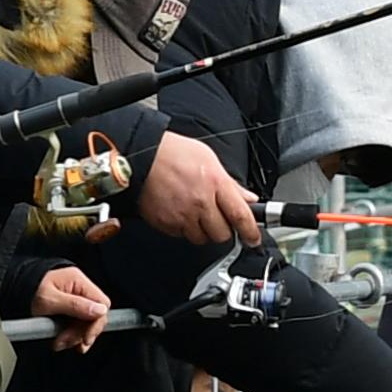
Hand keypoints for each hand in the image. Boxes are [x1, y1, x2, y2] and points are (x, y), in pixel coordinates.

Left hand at [30, 265, 110, 352]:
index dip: (96, 323)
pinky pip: (76, 323)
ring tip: (59, 343)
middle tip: (67, 342)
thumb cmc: (26, 289)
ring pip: (85, 322)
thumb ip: (75, 305)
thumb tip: (100, 311)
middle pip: (94, 316)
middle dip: (81, 332)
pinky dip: (70, 333)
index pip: (102, 304)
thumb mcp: (49, 299)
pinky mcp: (66, 307)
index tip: (85, 338)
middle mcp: (79, 289)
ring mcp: (74, 298)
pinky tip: (62, 340)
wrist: (9, 286)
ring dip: (74, 336)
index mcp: (78, 281)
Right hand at [133, 131, 260, 246]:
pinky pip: (181, 235)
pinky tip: (180, 212)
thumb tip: (248, 198)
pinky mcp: (165, 223)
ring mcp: (181, 215)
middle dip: (223, 229)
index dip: (251, 232)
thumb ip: (230, 183)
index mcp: (215, 183)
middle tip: (217, 218)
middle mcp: (200, 202)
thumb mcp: (208, 159)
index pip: (241, 215)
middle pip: (222, 234)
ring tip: (195, 213)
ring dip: (203, 231)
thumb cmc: (172, 153)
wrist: (139, 156)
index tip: (253, 239)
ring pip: (202, 238)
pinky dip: (183, 228)